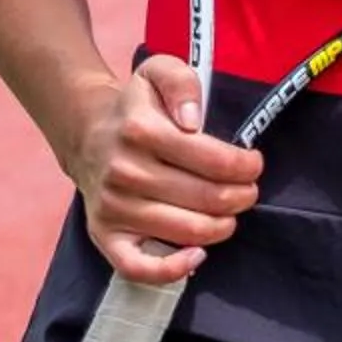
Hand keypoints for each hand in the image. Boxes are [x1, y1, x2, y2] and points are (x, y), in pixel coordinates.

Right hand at [66, 56, 264, 282]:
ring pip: (186, 231)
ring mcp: (113, 208)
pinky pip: (139, 268)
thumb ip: (182, 82)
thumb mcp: (159, 71)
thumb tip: (193, 120)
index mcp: (141, 130)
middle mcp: (124, 172)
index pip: (213, 159)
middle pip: (206, 198)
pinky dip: (173, 270)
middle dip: (241, 196)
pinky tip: (198, 256)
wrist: (88, 134)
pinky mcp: (105, 236)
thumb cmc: (136, 107)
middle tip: (248, 190)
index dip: (245, 166)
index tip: (254, 164)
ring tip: (230, 213)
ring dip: (222, 226)